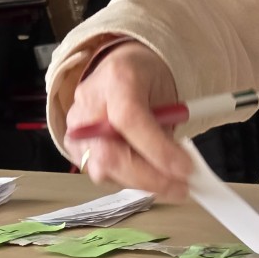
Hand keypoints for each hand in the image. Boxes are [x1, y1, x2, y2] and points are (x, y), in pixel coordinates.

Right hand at [63, 41, 190, 199]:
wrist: (120, 70)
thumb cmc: (144, 79)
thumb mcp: (165, 91)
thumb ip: (168, 128)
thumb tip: (181, 168)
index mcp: (115, 79)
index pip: (129, 119)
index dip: (157, 149)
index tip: (184, 169)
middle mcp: (87, 104)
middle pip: (110, 154)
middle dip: (150, 178)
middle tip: (181, 187)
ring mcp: (76, 127)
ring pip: (104, 170)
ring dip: (142, 182)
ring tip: (168, 180)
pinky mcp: (74, 147)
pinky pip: (102, 174)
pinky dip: (129, 178)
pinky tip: (146, 172)